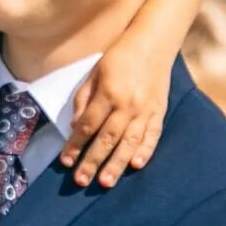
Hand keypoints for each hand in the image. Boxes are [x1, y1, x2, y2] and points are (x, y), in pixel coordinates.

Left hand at [59, 34, 170, 187]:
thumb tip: (76, 126)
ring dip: (116, 164)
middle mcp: (128, 105)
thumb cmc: (119, 56)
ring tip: (106, 182)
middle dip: (92, 161)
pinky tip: (135, 165)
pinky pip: (152, 136)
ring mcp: (146, 110)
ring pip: (129, 143)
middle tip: (81, 181)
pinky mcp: (159, 112)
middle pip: (107, 139)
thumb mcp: (94, 72)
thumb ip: (84, 99)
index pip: (88, 125)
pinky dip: (145, 151)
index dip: (75, 145)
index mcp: (109, 93)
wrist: (153, 43)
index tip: (66, 161)